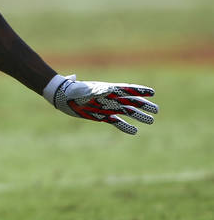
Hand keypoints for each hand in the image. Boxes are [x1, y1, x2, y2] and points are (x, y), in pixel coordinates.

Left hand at [43, 73, 157, 134]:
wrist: (62, 97)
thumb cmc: (73, 91)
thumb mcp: (85, 90)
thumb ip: (97, 90)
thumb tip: (108, 89)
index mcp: (107, 89)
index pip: (127, 89)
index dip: (139, 90)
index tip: (152, 92)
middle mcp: (109, 98)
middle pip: (130, 101)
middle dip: (143, 105)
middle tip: (156, 110)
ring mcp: (106, 107)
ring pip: (126, 112)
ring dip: (138, 116)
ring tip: (151, 120)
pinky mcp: (101, 116)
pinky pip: (116, 122)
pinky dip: (125, 126)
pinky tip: (134, 131)